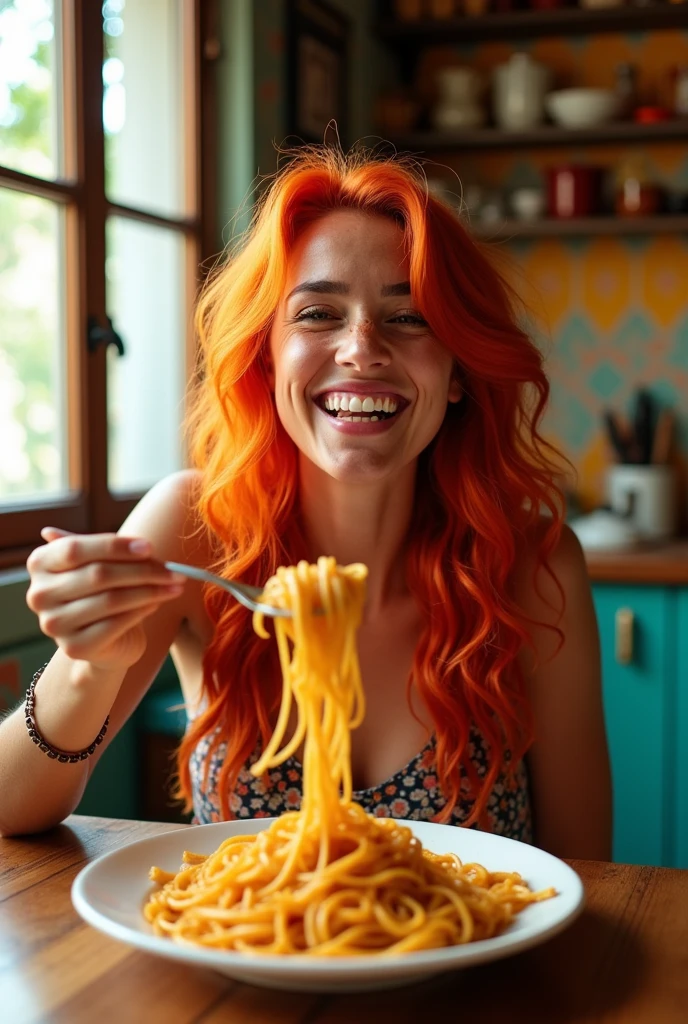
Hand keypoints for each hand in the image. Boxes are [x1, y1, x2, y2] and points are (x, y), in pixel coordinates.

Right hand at [26, 528, 185, 672]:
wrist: (104, 641)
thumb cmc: (103, 592)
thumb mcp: (101, 564)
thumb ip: (108, 549)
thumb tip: (129, 542)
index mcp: (40, 564)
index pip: (76, 548)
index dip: (115, 546)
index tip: (149, 547)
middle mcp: (39, 594)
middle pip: (98, 574)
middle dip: (142, 570)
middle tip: (173, 571)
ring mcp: (54, 624)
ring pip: (111, 600)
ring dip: (150, 591)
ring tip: (174, 586)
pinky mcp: (74, 647)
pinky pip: (116, 624)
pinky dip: (141, 610)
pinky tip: (157, 603)